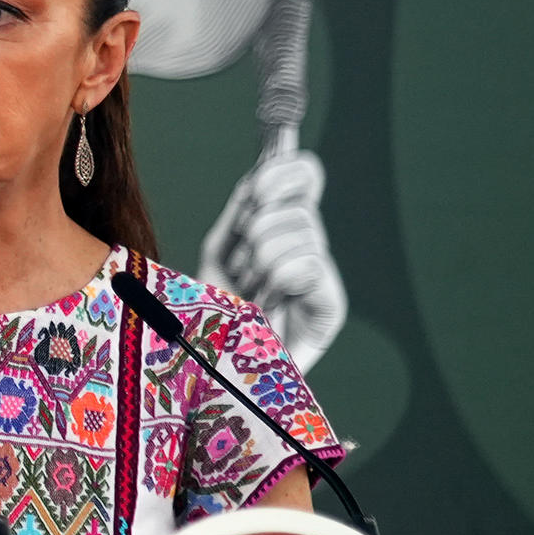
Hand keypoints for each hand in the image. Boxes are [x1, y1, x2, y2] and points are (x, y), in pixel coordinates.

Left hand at [198, 149, 346, 372]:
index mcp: (284, 227)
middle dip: (257, 229)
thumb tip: (260, 179)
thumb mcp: (220, 248)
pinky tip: (268, 300)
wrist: (205, 362)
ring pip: (303, 230)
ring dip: (262, 258)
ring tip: (248, 289)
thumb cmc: (209, 309)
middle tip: (240, 264)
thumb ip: (243, 210)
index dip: (287, 171)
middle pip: (299, 205)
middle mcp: (308, 246)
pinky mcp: (328, 310)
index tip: (255, 189)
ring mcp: (320, 278)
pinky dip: (282, 276)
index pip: (306, 175)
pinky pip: (312, 264)